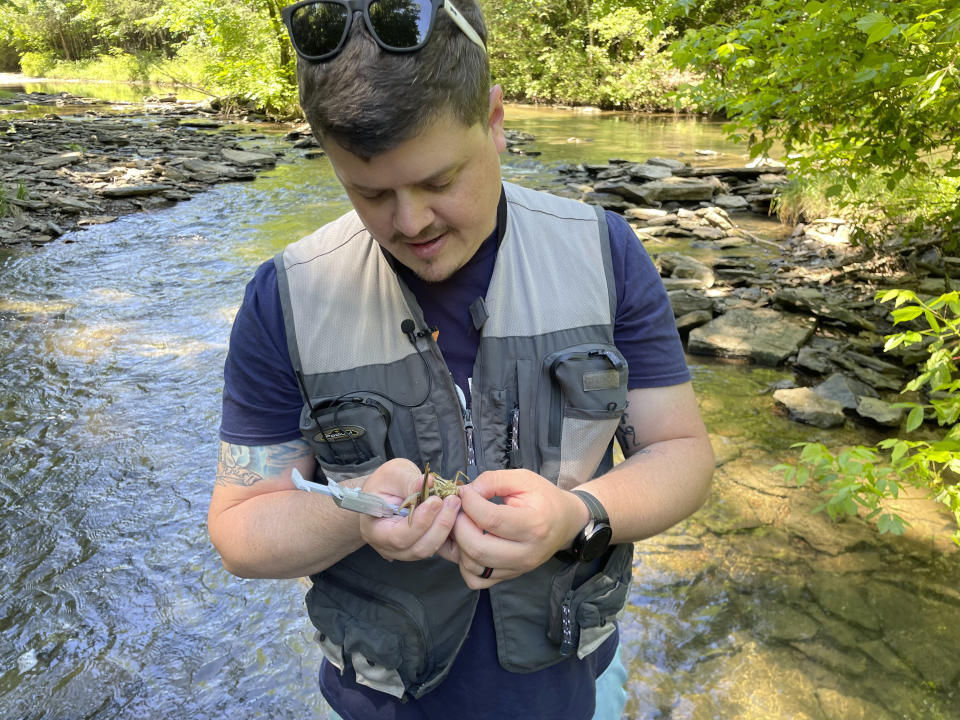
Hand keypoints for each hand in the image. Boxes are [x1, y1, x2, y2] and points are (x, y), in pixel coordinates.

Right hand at [358, 459, 460, 562]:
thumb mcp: (393, 474)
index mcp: (375, 530)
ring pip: (429, 549)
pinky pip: (435, 547)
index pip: (398, 536)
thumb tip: (430, 483)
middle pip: (418, 548)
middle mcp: (388, 547)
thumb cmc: (383, 483)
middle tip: (452, 501)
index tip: (435, 501)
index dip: (420, 521)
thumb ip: (409, 481)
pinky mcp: (419, 548)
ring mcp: (404, 551)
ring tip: (454, 504)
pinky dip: (446, 531)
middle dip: (439, 525)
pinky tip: (452, 513)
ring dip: (445, 527)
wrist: (382, 493)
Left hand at [450, 469, 589, 588]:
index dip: (469, 503)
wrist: (565, 522)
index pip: (491, 519)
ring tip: (463, 525)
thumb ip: (493, 480)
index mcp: (534, 525)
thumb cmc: (544, 498)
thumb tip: (466, 492)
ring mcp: (517, 569)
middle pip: (477, 548)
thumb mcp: (523, 479)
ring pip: (472, 566)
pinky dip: (464, 564)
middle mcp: (526, 553)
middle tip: (459, 510)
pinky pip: (475, 580)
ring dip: (458, 544)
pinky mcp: (508, 577)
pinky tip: (468, 544)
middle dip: (458, 526)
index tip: (465, 492)